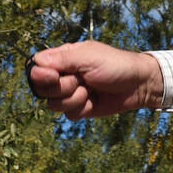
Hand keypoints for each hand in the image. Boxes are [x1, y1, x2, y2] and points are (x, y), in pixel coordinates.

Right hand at [28, 41, 163, 119]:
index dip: (40, 75)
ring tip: (90, 90)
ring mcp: (70, 93)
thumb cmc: (115, 64)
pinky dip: (82, 109)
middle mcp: (63, 75)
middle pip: (41, 88)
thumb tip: (35, 62)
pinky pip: (68, 115)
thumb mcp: (88, 57)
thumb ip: (61, 60)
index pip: (36, 67)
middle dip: (62, 87)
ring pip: (53, 104)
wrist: (138, 85)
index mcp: (62, 58)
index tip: (54, 76)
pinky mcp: (79, 108)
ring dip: (74, 98)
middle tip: (81, 80)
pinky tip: (94, 101)